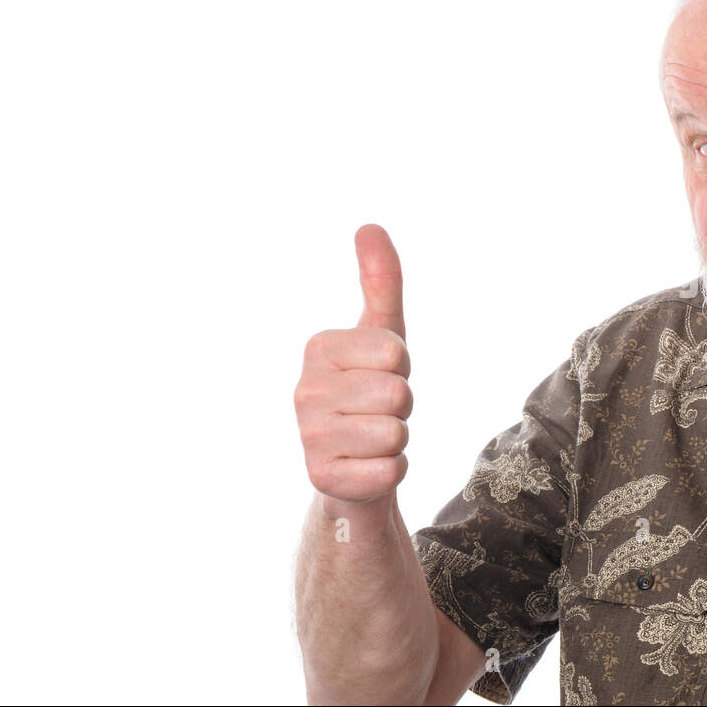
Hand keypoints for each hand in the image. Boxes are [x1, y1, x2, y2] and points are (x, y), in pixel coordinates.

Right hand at [295, 224, 412, 504]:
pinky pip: (392, 471)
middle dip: (402, 406)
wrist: (353, 464)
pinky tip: (368, 468)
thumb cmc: (370, 391)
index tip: (381, 376)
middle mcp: (304, 391)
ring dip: (397, 440)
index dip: (401, 368)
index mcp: (318, 349)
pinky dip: (392, 472)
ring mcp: (309, 438)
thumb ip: (380, 281)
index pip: (395, 353)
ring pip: (397, 433)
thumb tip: (369, 226)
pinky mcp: (323, 480)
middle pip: (398, 393)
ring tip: (371, 439)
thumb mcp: (381, 334)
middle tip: (378, 412)